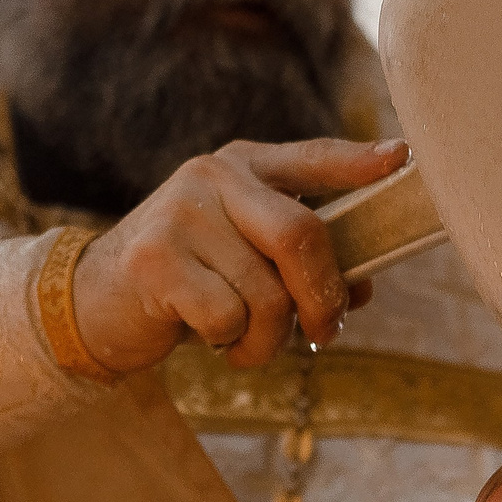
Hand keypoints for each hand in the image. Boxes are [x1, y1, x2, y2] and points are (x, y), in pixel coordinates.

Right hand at [70, 137, 406, 373]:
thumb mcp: (247, 261)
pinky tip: (209, 336)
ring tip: (246, 343)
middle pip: (302, 235)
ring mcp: (181, 212)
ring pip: (267, 293)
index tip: (402, 159)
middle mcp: (213, 176)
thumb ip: (300, 265)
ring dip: (269, 340)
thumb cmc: (191, 281)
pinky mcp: (155, 258)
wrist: (99, 301)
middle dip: (324, 298)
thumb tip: (362, 289)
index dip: (358, 163)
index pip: (312, 158)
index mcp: (244, 167)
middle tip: (324, 334)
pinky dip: (231, 343)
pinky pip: (227, 316)